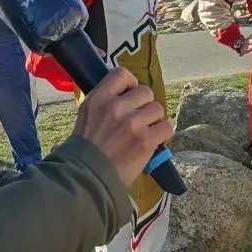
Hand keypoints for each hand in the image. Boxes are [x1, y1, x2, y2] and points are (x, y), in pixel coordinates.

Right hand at [72, 67, 172, 186]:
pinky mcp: (146, 140)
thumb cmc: (85, 149)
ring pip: (158, 109)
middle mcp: (115, 107)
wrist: (87, 178)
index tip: (129, 97)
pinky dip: (162, 135)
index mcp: (98, 98)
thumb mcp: (86, 116)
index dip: (130, 84)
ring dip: (154, 121)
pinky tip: (152, 142)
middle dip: (144, 106)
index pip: (122, 74)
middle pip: (146, 92)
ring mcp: (132, 123)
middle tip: (137, 121)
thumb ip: (103, 101)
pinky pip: (166, 127)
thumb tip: (124, 93)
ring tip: (143, 133)